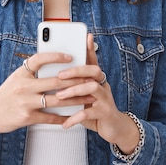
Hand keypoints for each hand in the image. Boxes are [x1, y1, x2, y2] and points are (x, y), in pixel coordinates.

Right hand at [0, 52, 91, 146]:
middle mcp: (23, 86)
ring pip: (56, 100)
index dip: (55, 56)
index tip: (70, 57)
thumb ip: (32, 74)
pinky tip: (74, 116)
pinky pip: (50, 117)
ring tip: (88, 97)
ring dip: (75, 99)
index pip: (38, 59)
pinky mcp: (27, 117)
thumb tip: (55, 67)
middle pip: (54, 81)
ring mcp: (25, 102)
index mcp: (21, 73)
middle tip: (89, 79)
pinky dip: (64, 117)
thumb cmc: (6, 95)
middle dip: (75, 80)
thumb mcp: (16, 79)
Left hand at [55, 34, 140, 153]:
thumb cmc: (94, 110)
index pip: (93, 61)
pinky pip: (89, 113)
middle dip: (76, 70)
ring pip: (92, 88)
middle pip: (94, 70)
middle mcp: (103, 85)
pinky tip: (65, 123)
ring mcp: (106, 98)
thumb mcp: (83, 97)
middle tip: (60, 75)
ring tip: (59, 97)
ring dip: (74, 91)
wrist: (114, 128)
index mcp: (97, 79)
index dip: (90, 48)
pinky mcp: (105, 113)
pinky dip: (75, 118)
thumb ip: (73, 87)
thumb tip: (51, 79)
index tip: (87, 36)